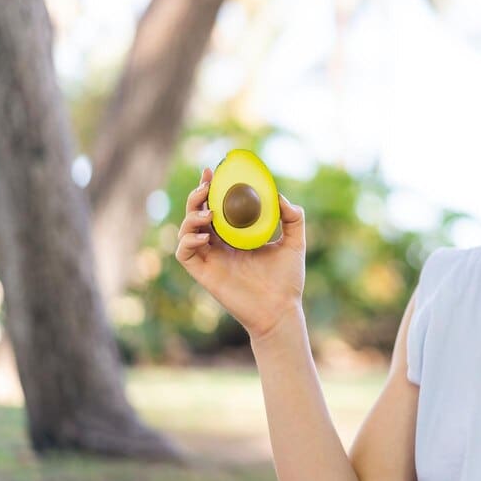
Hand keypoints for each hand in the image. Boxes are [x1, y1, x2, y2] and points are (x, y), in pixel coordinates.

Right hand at [175, 167, 306, 338]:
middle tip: (207, 185)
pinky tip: (205, 235)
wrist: (281, 310)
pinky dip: (188, 240)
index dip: (212, 188)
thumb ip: (293, 218)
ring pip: (186, 230)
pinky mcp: (204, 274)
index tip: (214, 170)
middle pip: (198, 214)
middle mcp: (220, 245)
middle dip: (197, 196)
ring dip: (191, 216)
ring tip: (209, 212)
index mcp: (237, 236)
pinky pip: (185, 253)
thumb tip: (279, 196)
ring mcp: (210, 259)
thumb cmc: (287, 280)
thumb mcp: (295, 242)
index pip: (218, 206)